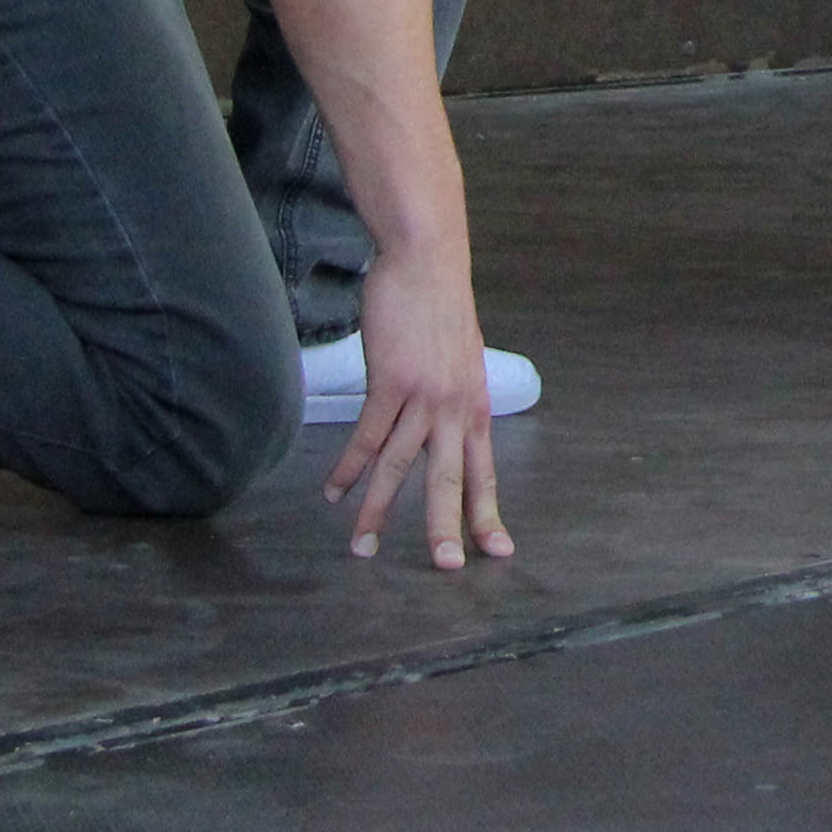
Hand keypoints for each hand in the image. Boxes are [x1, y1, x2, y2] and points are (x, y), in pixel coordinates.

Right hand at [326, 249, 512, 568]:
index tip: (497, 551)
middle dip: (445, 529)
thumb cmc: (440, 309)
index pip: (484, 472)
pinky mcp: (390, 382)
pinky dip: (348, 468)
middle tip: (446, 568)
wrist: (426, 262)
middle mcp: (456, 409)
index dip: (488, 513)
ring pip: (400, 468)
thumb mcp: (461, 360)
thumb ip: (454, 397)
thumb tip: (446, 423)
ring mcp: (424, 397)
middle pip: (450, 480)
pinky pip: (367, 437)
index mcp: (476, 408)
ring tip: (362, 547)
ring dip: (377, 510)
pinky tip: (334, 492)